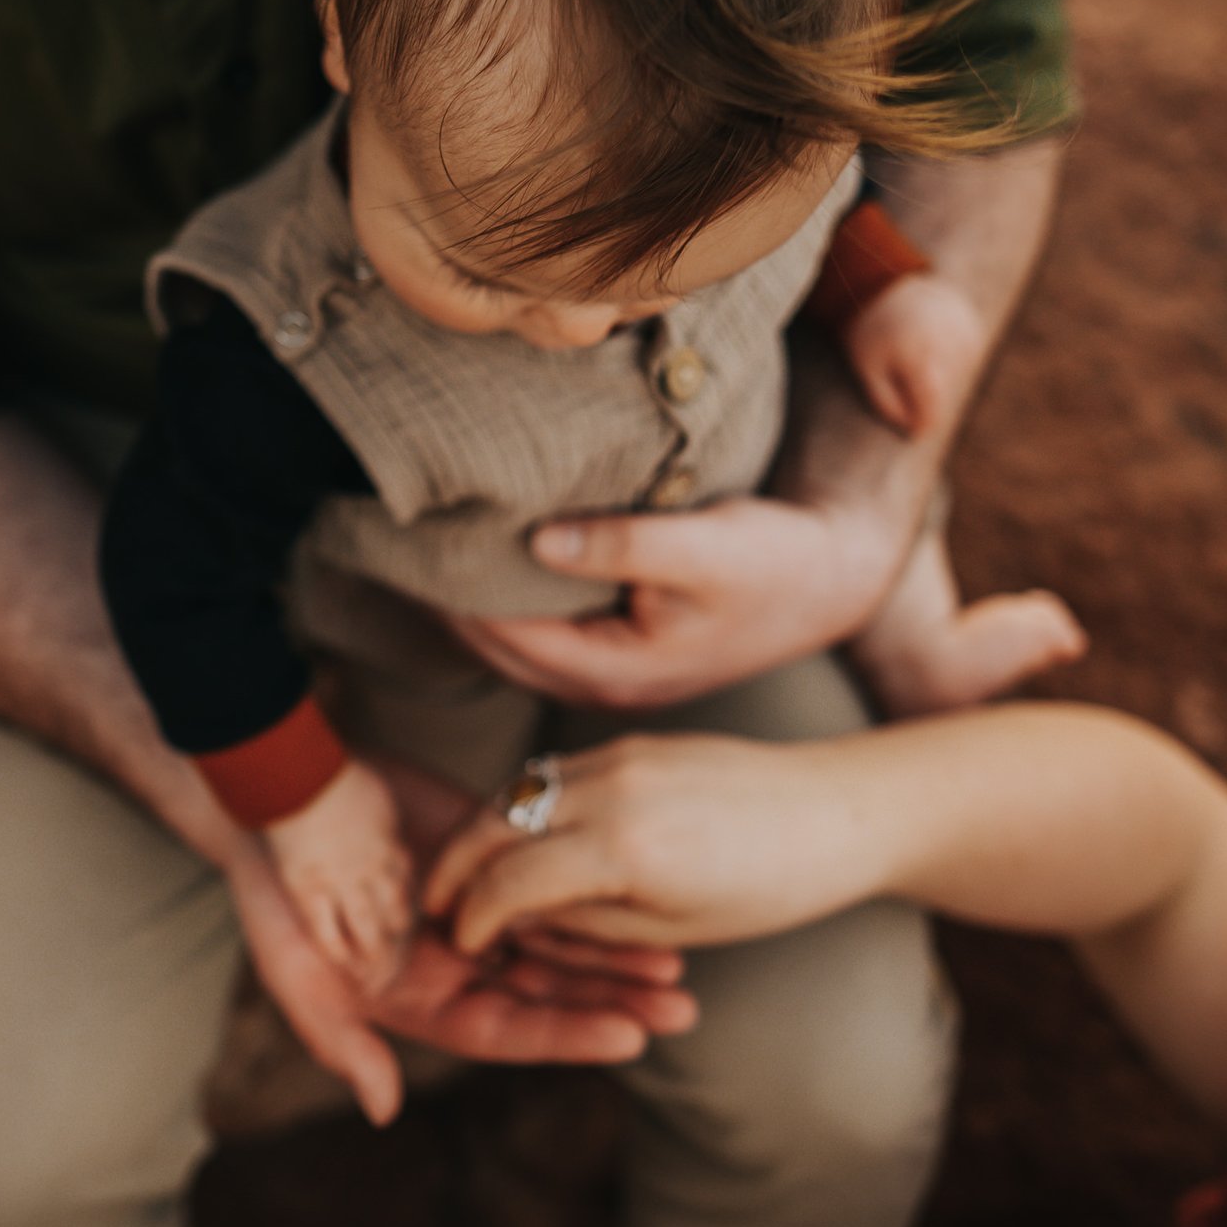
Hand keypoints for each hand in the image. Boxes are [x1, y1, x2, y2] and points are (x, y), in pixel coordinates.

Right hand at [225, 756, 698, 1128]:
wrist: (277, 797)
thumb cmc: (274, 891)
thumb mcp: (294, 971)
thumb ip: (339, 1041)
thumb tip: (383, 1110)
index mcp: (421, 1000)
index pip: (508, 1028)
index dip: (566, 1033)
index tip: (628, 1037)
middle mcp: (458, 963)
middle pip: (549, 992)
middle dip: (612, 1002)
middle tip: (680, 1009)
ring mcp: (478, 909)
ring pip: (560, 940)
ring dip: (616, 956)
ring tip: (677, 968)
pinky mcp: (490, 854)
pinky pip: (551, 877)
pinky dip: (593, 891)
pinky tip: (642, 899)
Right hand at [423, 733, 888, 953]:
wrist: (840, 809)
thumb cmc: (768, 887)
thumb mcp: (670, 927)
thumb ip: (584, 919)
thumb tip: (521, 917)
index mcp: (623, 849)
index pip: (508, 880)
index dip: (474, 916)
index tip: (461, 940)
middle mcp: (611, 789)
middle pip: (494, 822)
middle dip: (455, 864)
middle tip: (436, 903)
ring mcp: (620, 754)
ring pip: (519, 790)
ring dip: (485, 831)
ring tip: (471, 874)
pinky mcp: (633, 740)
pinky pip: (556, 773)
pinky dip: (527, 806)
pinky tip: (528, 838)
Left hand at [445, 493, 912, 710]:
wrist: (833, 583)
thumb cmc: (775, 562)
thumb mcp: (703, 547)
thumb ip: (621, 545)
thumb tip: (536, 542)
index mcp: (616, 671)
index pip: (504, 637)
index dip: (453, 593)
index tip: (408, 542)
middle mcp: (605, 684)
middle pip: (497, 650)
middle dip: (448, 602)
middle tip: (394, 544)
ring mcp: (615, 675)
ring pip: (516, 646)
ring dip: (473, 605)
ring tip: (426, 552)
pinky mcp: (626, 655)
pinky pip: (542, 635)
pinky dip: (509, 603)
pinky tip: (488, 565)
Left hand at [843, 270, 985, 439]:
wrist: (887, 286)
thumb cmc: (870, 334)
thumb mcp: (866, 370)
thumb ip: (887, 404)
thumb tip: (915, 431)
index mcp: (918, 356)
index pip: (932, 407)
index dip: (924, 425)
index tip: (914, 434)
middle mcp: (947, 345)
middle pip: (944, 396)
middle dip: (924, 398)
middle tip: (900, 377)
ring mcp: (965, 335)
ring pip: (957, 381)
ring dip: (938, 380)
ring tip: (914, 358)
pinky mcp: (973, 329)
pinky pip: (965, 363)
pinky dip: (948, 363)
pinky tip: (929, 346)